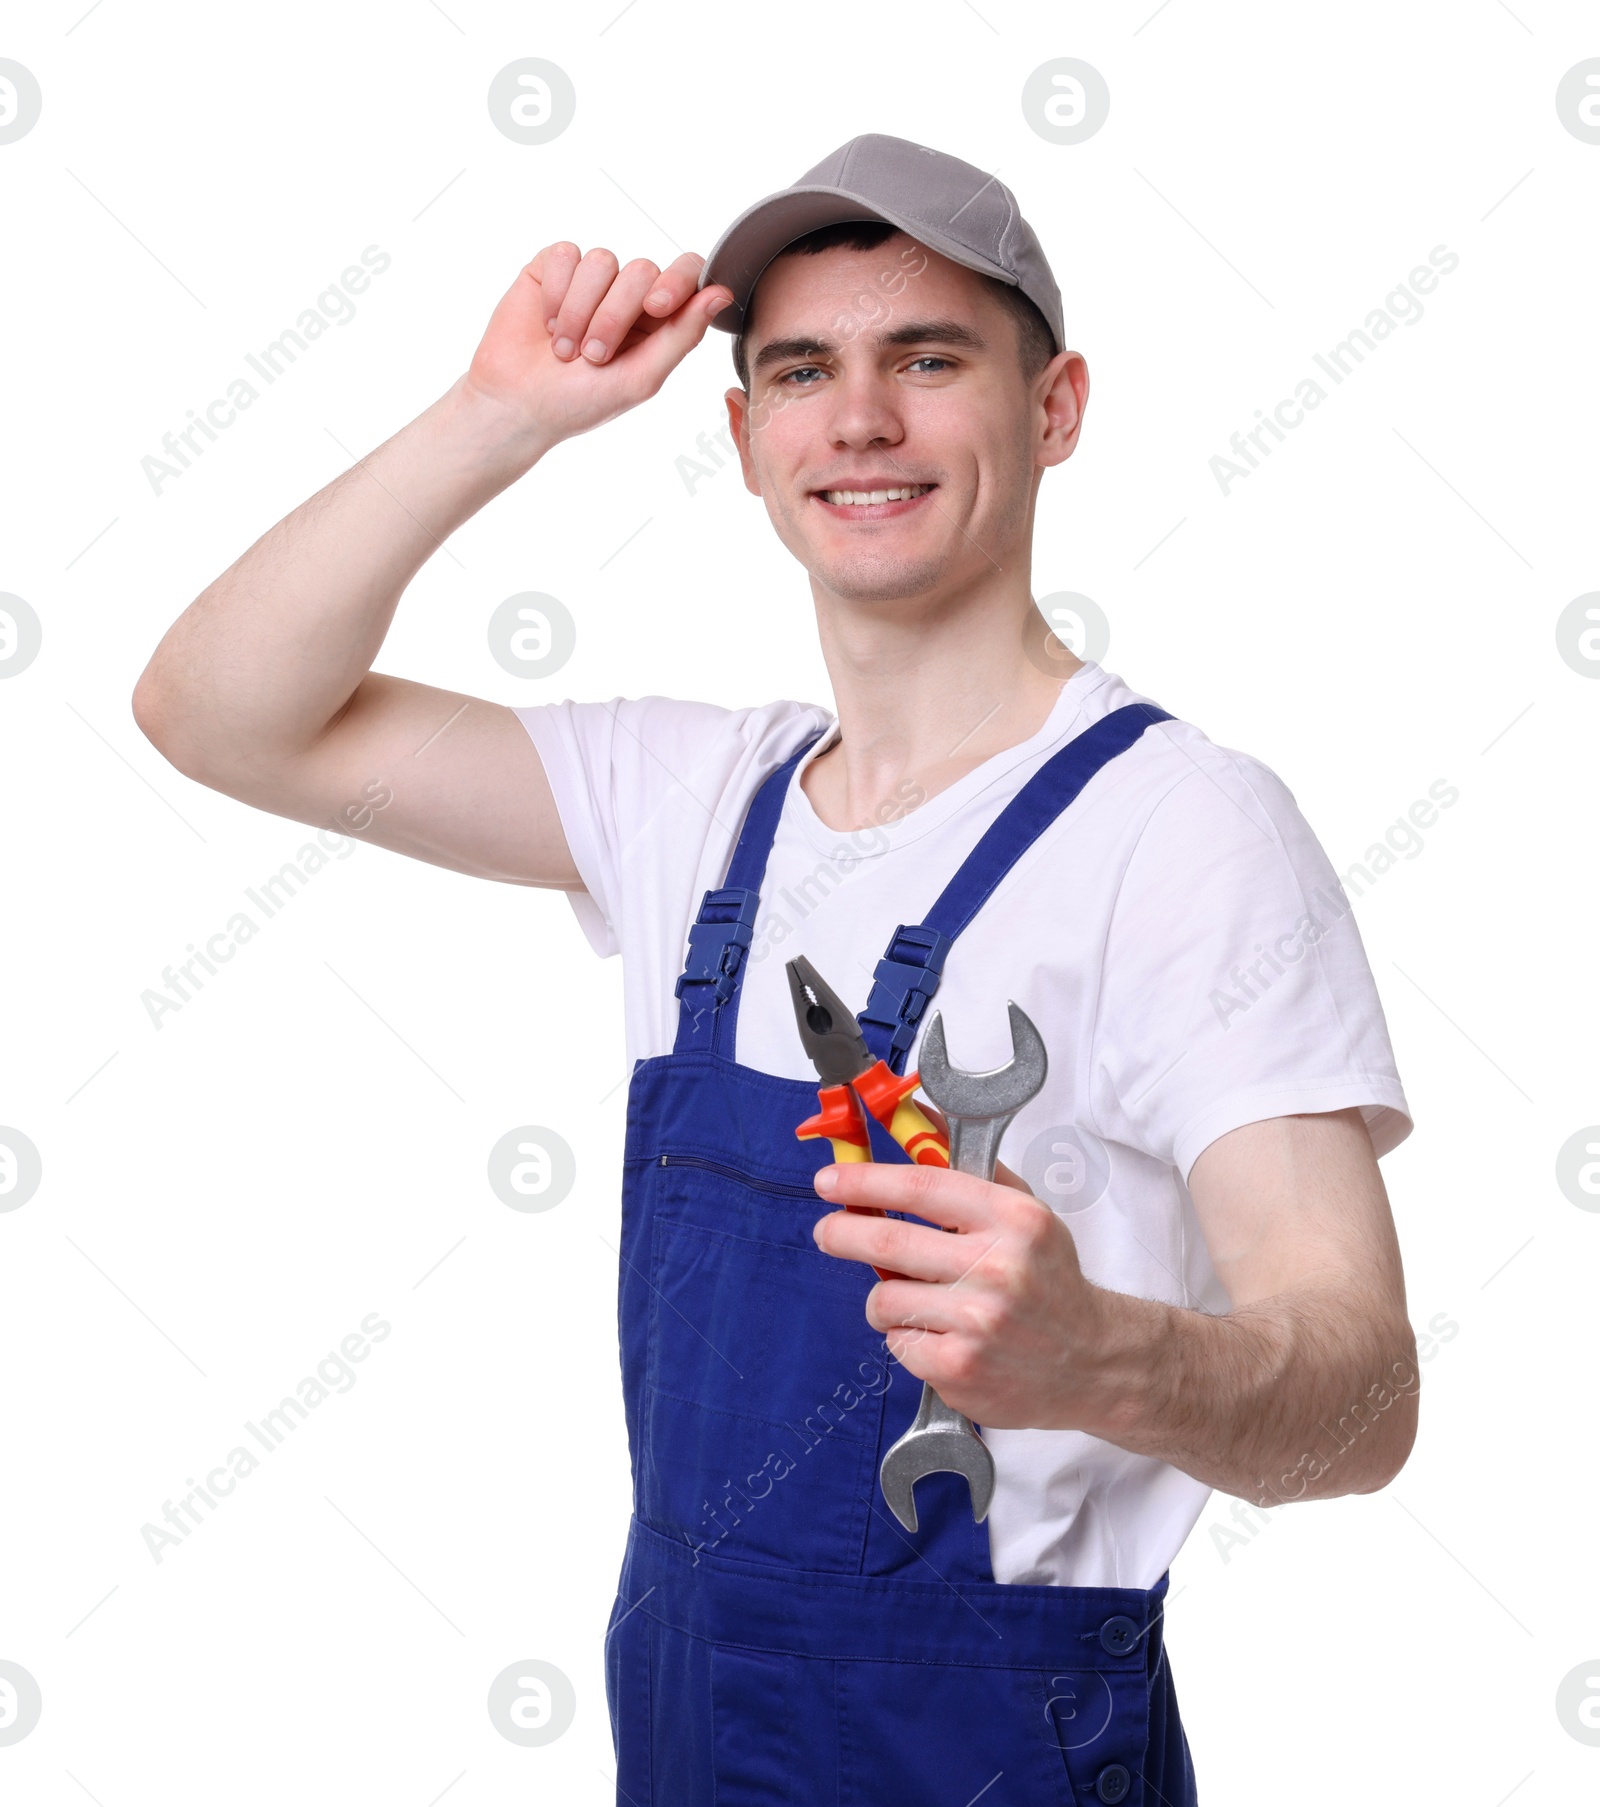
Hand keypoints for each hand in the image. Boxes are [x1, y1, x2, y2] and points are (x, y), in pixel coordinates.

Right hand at [463, 243, 732, 446]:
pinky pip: (567, 255)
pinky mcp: (553, 267)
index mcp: (658, 320)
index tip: (656, 307)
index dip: (676, 282)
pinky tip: (547, 325)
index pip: (686, 274)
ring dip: (582, 311)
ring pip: (602, 261)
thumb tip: (723, 293)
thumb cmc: (582, 402)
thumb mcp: (642, 378)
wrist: (518, 404)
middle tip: (593, 356)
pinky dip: (557, 294)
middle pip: (642, 269)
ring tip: (565, 349)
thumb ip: (683, 335)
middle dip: (615, 316)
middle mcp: (627, 293)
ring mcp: (590, 278)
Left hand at [811, 1147, 1110, 1430]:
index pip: (921, 1186)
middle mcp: (997, 1268)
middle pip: (887, 1241)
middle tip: (828, 1230)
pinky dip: (906, 1337)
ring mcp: (977, 1322)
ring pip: (884, 1299)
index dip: (865, 1181)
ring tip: (912, 1299)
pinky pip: (897, 1342)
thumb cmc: (1047, 1279)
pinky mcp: (959, 1367)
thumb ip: (970, 1166)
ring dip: (884, 1298)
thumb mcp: (1024, 1210)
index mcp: (1013, 1219)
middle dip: (842, 1232)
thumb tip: (917, 1116)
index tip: (830, 1181)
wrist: (1091, 1360)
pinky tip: (939, 1334)